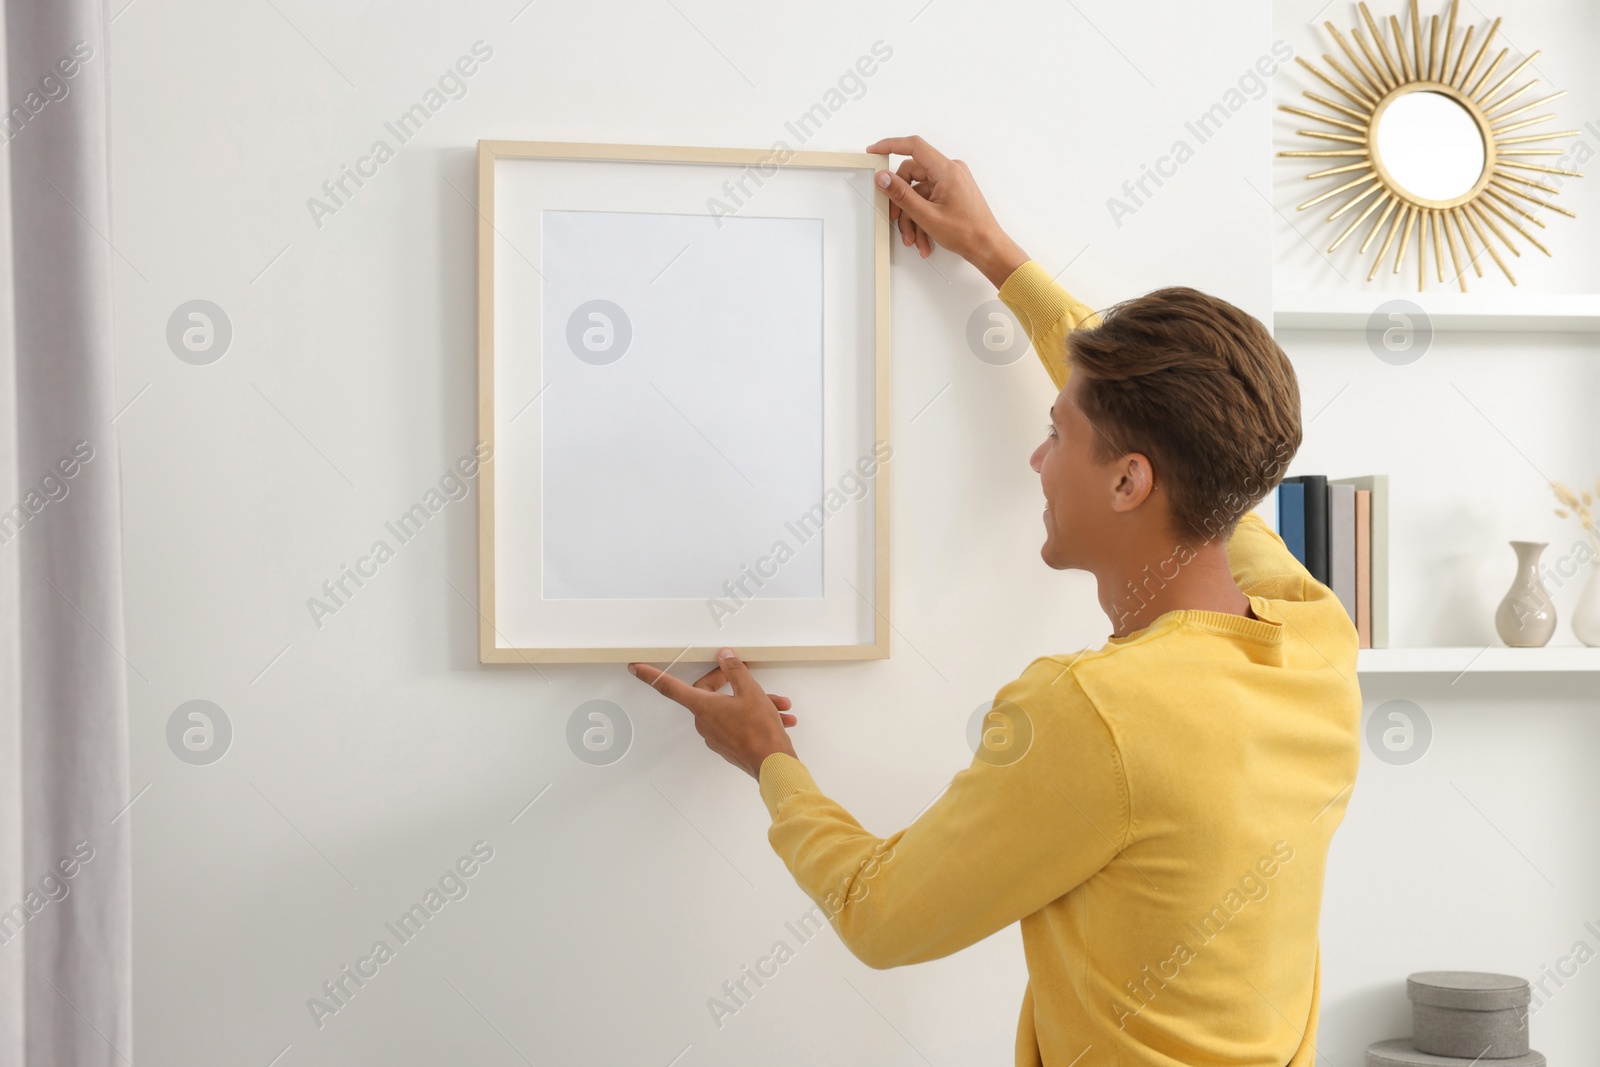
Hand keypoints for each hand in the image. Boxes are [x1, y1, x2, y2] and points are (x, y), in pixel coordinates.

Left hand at [628, 648, 797, 778]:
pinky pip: (738, 723)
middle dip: (732, 683)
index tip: (636, 668)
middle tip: (746, 674)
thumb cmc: (760, 732)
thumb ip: (734, 670)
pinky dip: (755, 717)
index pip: (670, 687)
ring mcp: (716, 736)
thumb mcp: (750, 691)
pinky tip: (778, 717)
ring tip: (777, 704)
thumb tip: (724, 656)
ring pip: (730, 708)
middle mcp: (705, 722)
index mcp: (703, 707)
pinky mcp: (729, 745)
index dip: (652, 675)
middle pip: (710, 693)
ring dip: (753, 702)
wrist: (774, 765)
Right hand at [865, 135, 1029, 287]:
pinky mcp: (951, 192)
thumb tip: (883, 177)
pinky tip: (923, 238)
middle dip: (902, 202)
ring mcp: (951, 182)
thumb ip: (902, 194)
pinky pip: (928, 200)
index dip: (890, 146)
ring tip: (914, 239)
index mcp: (947, 170)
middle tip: (895, 219)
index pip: (913, 146)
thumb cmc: (968, 233)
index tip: (874, 150)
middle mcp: (950, 171)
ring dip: (912, 217)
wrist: (988, 247)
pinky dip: (922, 218)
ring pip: (919, 193)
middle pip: (912, 175)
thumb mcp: (927, 215)